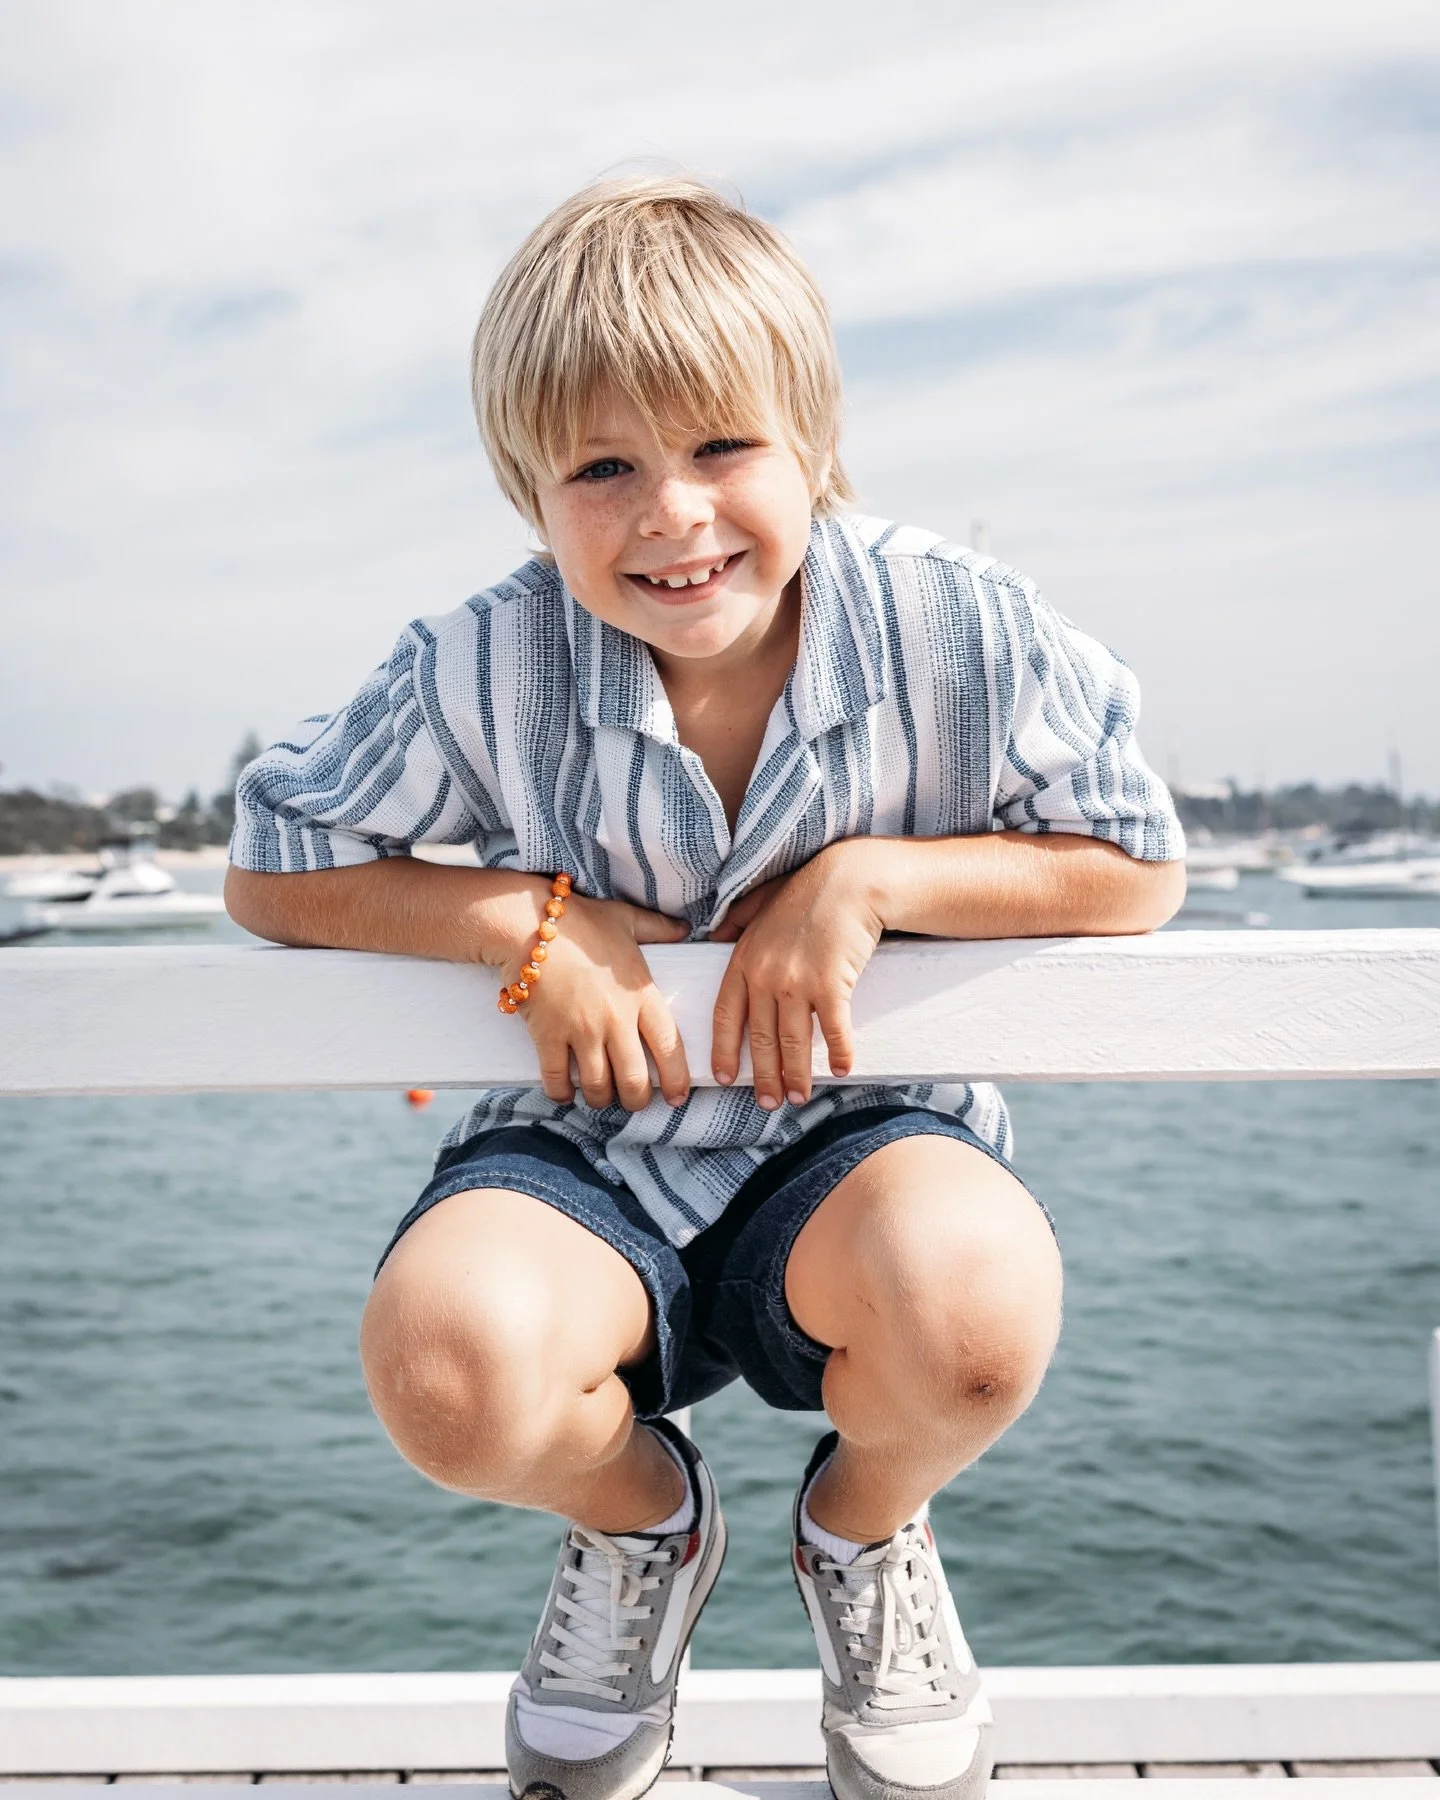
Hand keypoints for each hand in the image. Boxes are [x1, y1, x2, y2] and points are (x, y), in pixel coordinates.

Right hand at [505, 891, 690, 1111]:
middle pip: (634, 1080)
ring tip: (598, 1097)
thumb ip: (658, 928)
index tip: (677, 1096)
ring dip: (600, 1099)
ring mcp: (581, 1030)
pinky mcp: (548, 1035)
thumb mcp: (626, 920)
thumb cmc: (579, 920)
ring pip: (598, 1086)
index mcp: (640, 994)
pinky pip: (557, 1078)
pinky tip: (564, 1094)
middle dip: (636, 1100)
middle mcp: (615, 1018)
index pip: (669, 1047)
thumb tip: (685, 928)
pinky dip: (561, 1093)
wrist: (526, 922)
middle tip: (633, 1102)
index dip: (676, 1078)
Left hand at [710, 841, 884, 1109]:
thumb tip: (713, 936)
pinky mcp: (831, 985)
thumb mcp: (759, 903)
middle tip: (767, 1103)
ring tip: (798, 1097)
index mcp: (743, 959)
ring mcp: (797, 982)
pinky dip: (838, 1052)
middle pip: (761, 1038)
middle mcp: (765, 976)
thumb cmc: (806, 891)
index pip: (726, 1015)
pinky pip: (832, 1031)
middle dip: (763, 1076)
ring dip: (796, 1075)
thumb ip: (735, 923)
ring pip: (794, 1042)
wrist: (849, 881)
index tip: (724, 1078)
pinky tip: (840, 1069)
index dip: (724, 1050)